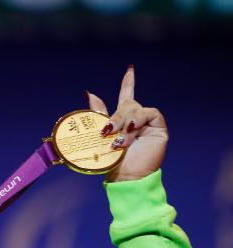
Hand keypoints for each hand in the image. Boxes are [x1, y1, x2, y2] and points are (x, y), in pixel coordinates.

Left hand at [86, 66, 167, 181]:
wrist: (125, 177)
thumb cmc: (111, 161)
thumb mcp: (100, 135)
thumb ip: (98, 114)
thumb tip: (90, 93)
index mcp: (122, 120)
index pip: (127, 96)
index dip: (129, 83)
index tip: (130, 69)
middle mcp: (136, 120)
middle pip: (126, 103)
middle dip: (115, 115)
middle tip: (106, 131)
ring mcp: (148, 123)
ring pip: (134, 108)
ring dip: (123, 122)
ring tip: (119, 140)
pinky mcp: (158, 127)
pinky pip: (148, 113)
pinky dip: (136, 122)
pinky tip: (131, 132)